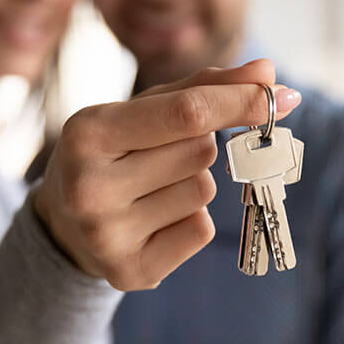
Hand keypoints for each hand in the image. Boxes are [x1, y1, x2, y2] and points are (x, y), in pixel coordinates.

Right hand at [33, 59, 301, 290]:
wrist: (64, 223)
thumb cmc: (116, 151)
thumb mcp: (145, 110)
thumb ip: (204, 87)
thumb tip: (268, 72)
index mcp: (88, 132)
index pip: (186, 113)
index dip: (239, 102)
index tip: (280, 96)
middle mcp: (90, 187)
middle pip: (200, 152)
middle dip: (199, 147)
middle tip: (160, 156)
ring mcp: (106, 236)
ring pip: (202, 192)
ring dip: (193, 185)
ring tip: (151, 190)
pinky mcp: (129, 272)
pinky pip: (200, 232)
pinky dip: (190, 222)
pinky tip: (154, 221)